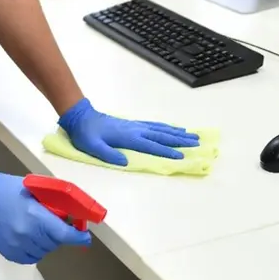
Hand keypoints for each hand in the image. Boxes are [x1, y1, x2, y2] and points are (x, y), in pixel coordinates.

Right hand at [0, 164, 90, 264]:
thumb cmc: (7, 189)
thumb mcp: (35, 189)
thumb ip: (53, 203)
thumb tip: (71, 214)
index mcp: (35, 217)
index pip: (65, 234)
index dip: (78, 236)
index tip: (85, 236)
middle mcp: (27, 235)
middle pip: (55, 243)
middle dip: (60, 234)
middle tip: (55, 223)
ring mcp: (17, 246)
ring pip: (45, 251)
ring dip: (47, 242)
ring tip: (38, 228)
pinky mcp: (10, 253)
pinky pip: (31, 256)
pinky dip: (35, 249)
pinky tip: (29, 236)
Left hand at [59, 98, 199, 165]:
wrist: (81, 117)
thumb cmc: (86, 134)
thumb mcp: (92, 147)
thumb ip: (108, 154)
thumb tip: (124, 162)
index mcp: (127, 137)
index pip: (150, 145)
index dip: (166, 151)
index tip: (181, 155)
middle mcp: (135, 130)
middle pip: (161, 135)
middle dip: (179, 140)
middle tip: (197, 143)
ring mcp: (135, 126)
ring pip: (160, 129)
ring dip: (176, 132)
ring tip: (192, 135)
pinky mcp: (133, 124)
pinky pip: (154, 125)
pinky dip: (166, 127)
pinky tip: (173, 129)